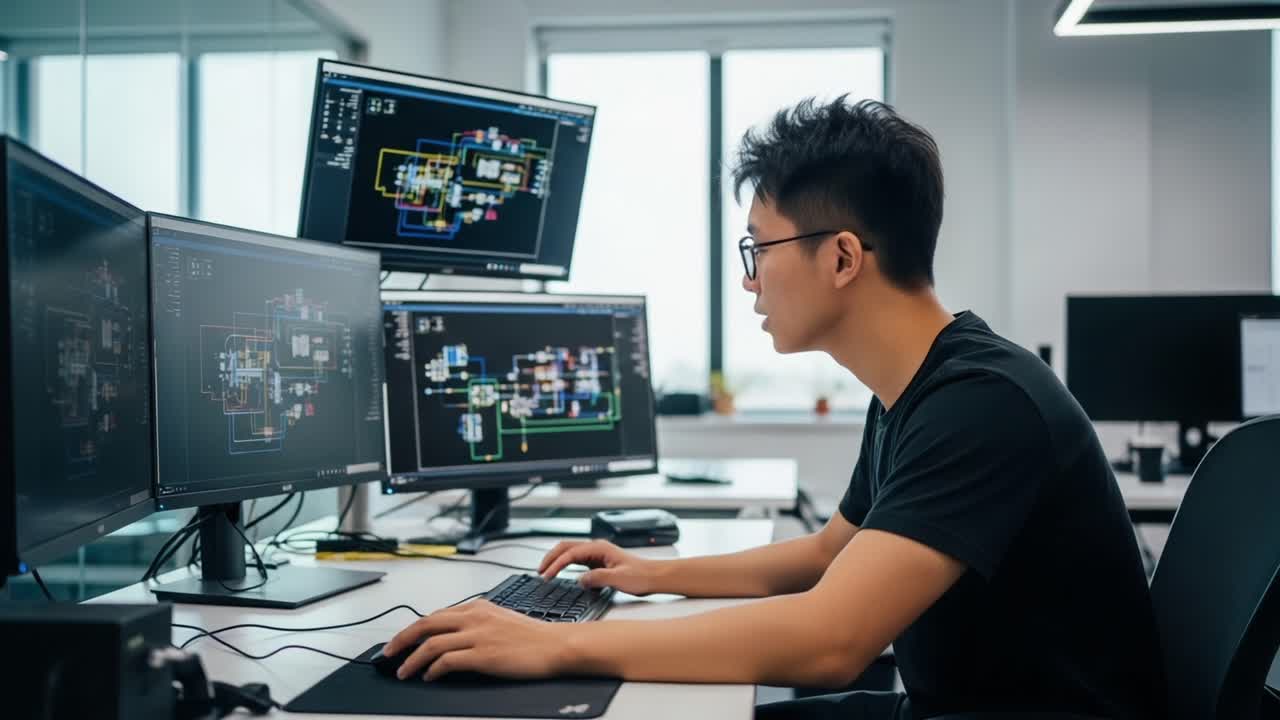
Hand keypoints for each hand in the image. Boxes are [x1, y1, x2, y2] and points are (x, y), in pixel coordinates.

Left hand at [382, 600, 572, 680]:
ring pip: (432, 644)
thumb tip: (455, 638)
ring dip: (412, 659)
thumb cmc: (534, 637)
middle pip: (426, 624)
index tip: (402, 640)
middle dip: (402, 640)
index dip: (414, 629)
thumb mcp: (501, 620)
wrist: (556, 646)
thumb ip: (477, 623)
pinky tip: (429, 677)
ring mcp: (478, 635)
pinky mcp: (483, 654)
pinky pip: (447, 661)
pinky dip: (432, 670)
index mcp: (479, 607)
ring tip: (403, 672)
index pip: (437, 615)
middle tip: (388, 653)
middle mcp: (475, 617)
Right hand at [539, 540, 659, 594]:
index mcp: (600, 548)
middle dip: (551, 558)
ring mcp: (597, 554)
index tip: (547, 575)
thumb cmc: (641, 575)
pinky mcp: (598, 562)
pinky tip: (561, 572)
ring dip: (556, 560)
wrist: (654, 576)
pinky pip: (577, 560)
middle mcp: (597, 548)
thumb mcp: (618, 579)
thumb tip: (580, 580)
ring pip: (570, 552)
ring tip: (545, 572)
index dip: (556, 564)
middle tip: (540, 571)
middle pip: (566, 547)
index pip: (571, 553)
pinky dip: (565, 565)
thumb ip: (597, 578)